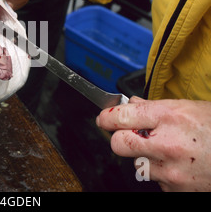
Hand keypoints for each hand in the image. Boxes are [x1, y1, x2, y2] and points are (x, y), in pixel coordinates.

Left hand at [96, 96, 210, 190]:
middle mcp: (167, 144)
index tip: (103, 118)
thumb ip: (155, 107)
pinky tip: (181, 165)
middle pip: (118, 144)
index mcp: (170, 117)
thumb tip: (131, 104)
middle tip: (129, 135)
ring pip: (136, 165)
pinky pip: (155, 180)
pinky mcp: (176, 190)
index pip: (120, 117)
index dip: (106, 117)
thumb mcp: (190, 107)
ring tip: (168, 150)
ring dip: (144, 157)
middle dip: (119, 139)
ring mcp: (172, 171)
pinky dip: (162, 173)